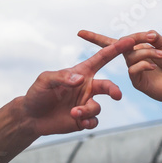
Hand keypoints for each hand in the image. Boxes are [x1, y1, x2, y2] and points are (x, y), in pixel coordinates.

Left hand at [21, 35, 135, 134]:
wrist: (31, 117)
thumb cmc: (37, 94)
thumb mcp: (45, 80)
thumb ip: (62, 77)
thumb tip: (81, 80)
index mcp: (81, 73)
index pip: (101, 59)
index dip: (115, 49)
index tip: (129, 41)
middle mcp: (87, 87)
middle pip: (107, 86)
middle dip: (114, 90)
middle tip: (117, 95)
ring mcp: (86, 103)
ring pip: (97, 107)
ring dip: (87, 110)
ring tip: (74, 112)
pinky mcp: (83, 119)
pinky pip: (94, 121)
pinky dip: (89, 121)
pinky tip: (79, 121)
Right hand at [78, 30, 161, 115]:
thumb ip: (156, 39)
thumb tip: (147, 33)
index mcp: (134, 50)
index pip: (112, 43)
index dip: (95, 38)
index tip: (79, 33)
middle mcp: (130, 60)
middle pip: (122, 45)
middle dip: (137, 39)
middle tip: (152, 40)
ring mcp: (132, 71)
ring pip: (131, 55)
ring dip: (147, 52)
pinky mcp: (136, 81)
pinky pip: (133, 68)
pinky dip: (144, 63)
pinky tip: (154, 66)